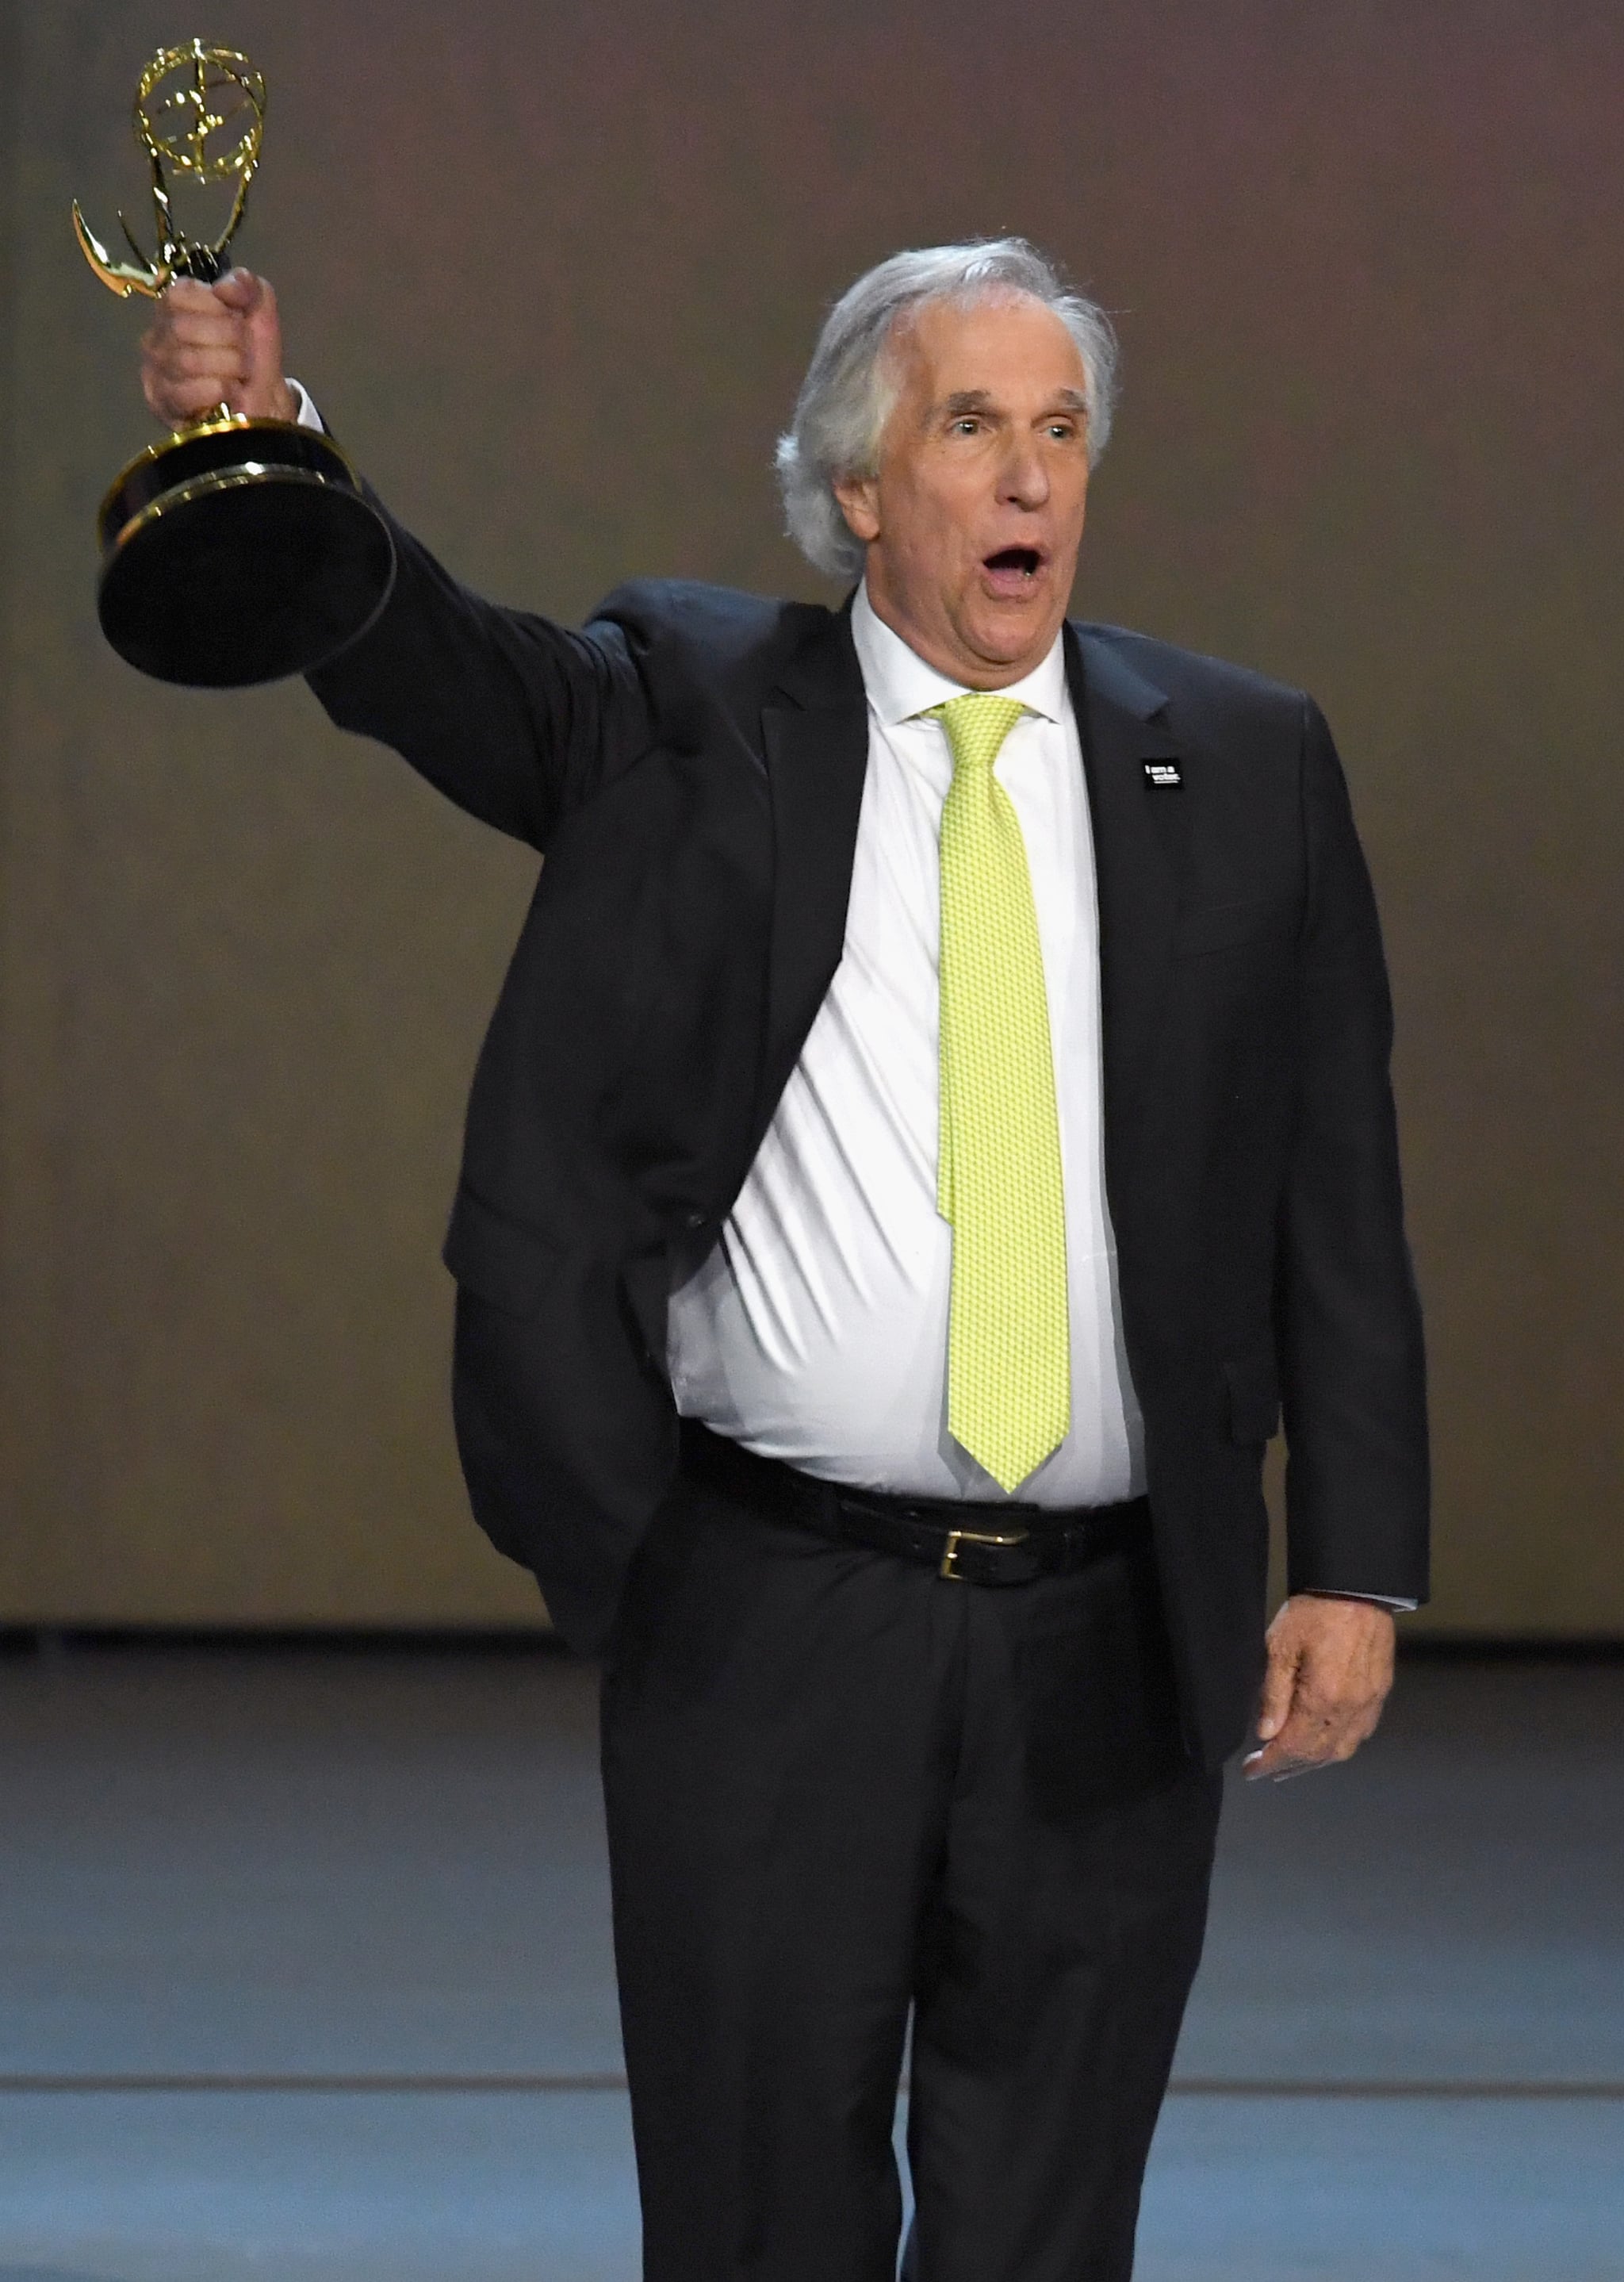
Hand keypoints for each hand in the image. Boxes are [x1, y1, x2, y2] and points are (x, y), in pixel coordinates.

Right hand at [140, 269, 296, 428]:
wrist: (266, 404)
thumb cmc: (255, 356)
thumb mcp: (260, 310)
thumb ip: (247, 286)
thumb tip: (224, 288)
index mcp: (174, 308)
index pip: (179, 294)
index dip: (215, 307)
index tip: (237, 320)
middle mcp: (157, 336)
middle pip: (181, 328)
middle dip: (227, 340)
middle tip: (245, 352)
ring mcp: (155, 371)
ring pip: (186, 361)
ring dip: (228, 367)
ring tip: (240, 374)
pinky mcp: (162, 404)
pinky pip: (185, 393)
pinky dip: (218, 391)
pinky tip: (230, 392)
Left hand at [1243, 1593, 1394, 1781]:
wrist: (1357, 1588)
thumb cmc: (1315, 1611)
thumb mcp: (1280, 1646)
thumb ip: (1273, 1694)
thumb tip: (1265, 1733)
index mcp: (1322, 1698)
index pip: (1293, 1747)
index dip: (1270, 1763)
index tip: (1251, 1771)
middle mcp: (1350, 1709)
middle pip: (1318, 1754)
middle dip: (1289, 1767)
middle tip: (1266, 1769)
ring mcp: (1369, 1703)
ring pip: (1341, 1749)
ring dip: (1314, 1762)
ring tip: (1290, 1764)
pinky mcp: (1380, 1693)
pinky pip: (1360, 1734)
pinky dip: (1338, 1746)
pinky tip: (1323, 1743)